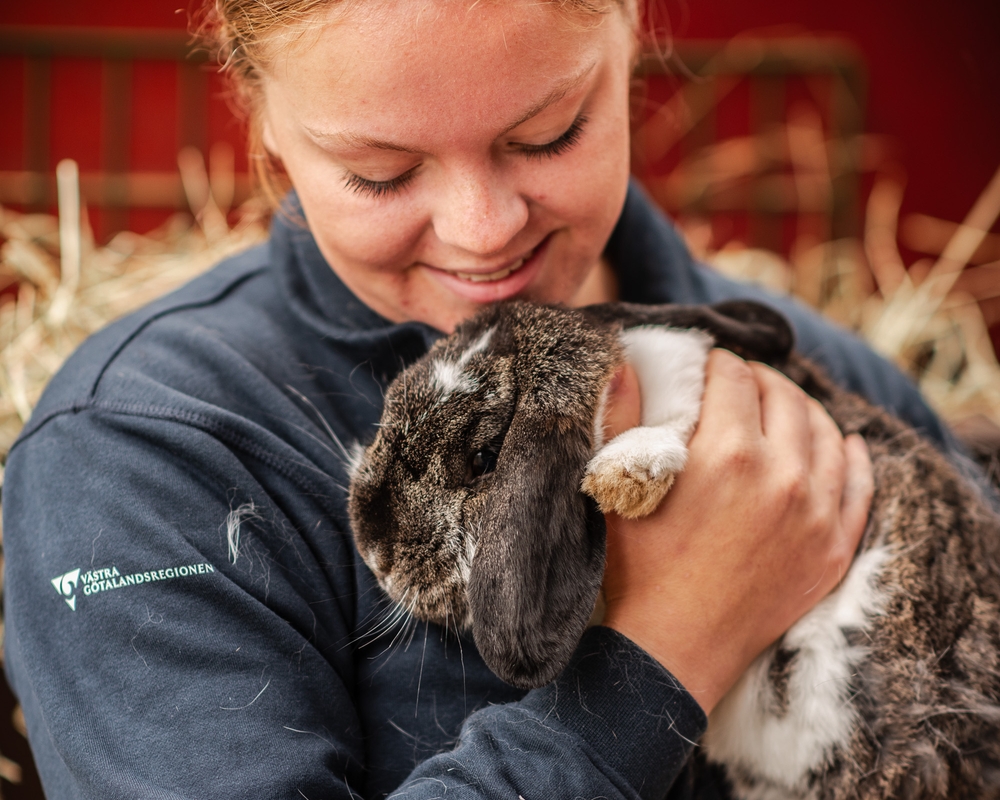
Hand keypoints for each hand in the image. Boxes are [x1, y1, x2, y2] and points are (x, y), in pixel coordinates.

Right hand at [598, 349, 872, 713]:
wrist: (674, 647)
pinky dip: (854, 455)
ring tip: (782, 406)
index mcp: (727, 454)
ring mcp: (816, 513)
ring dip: (804, 408)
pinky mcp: (834, 547)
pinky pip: (859, 484)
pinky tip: (846, 442)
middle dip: (760, 379)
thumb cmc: (638, 566)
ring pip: (827, 432)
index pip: (735, 379)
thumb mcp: (617, 487)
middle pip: (784, 397)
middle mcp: (782, 475)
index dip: (719, 363)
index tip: (709, 365)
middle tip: (741, 382)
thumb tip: (620, 364)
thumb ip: (621, 416)